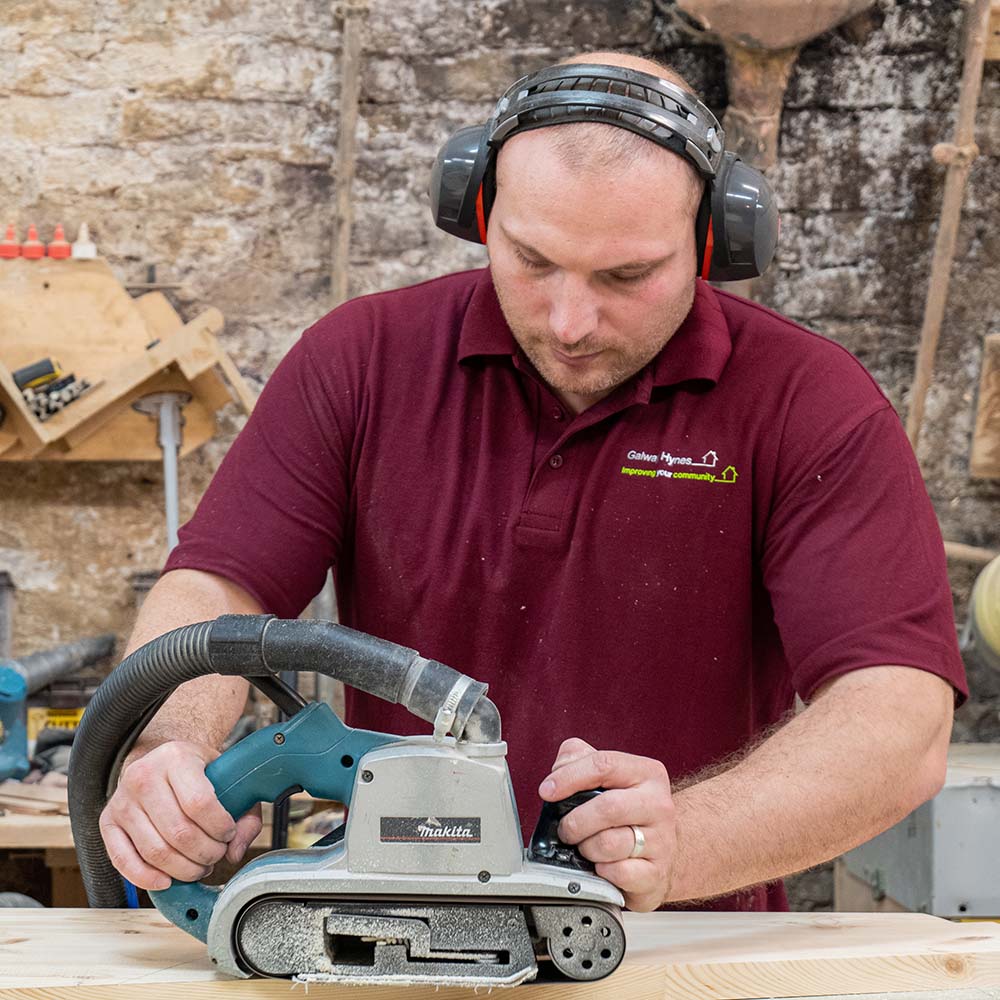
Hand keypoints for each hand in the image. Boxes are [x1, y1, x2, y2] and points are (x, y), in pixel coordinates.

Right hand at [99, 740, 261, 890]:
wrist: (162, 760)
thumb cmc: (198, 772)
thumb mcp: (228, 777)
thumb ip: (245, 812)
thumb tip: (235, 852)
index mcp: (176, 757)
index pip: (200, 803)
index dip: (219, 827)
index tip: (228, 833)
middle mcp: (144, 776)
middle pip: (178, 832)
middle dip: (205, 853)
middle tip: (216, 855)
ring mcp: (122, 800)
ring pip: (154, 850)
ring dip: (183, 869)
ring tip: (198, 866)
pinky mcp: (107, 822)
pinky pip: (122, 860)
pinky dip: (146, 877)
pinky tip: (167, 881)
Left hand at [539, 738, 675, 911]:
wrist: (660, 848)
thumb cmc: (626, 808)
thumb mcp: (608, 775)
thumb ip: (579, 758)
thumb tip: (559, 770)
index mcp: (646, 773)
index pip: (604, 765)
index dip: (569, 777)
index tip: (546, 791)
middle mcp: (658, 804)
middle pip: (608, 807)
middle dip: (576, 821)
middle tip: (565, 830)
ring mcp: (662, 840)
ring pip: (610, 844)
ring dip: (586, 848)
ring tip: (586, 847)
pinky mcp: (657, 873)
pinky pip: (619, 873)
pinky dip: (602, 871)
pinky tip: (602, 865)